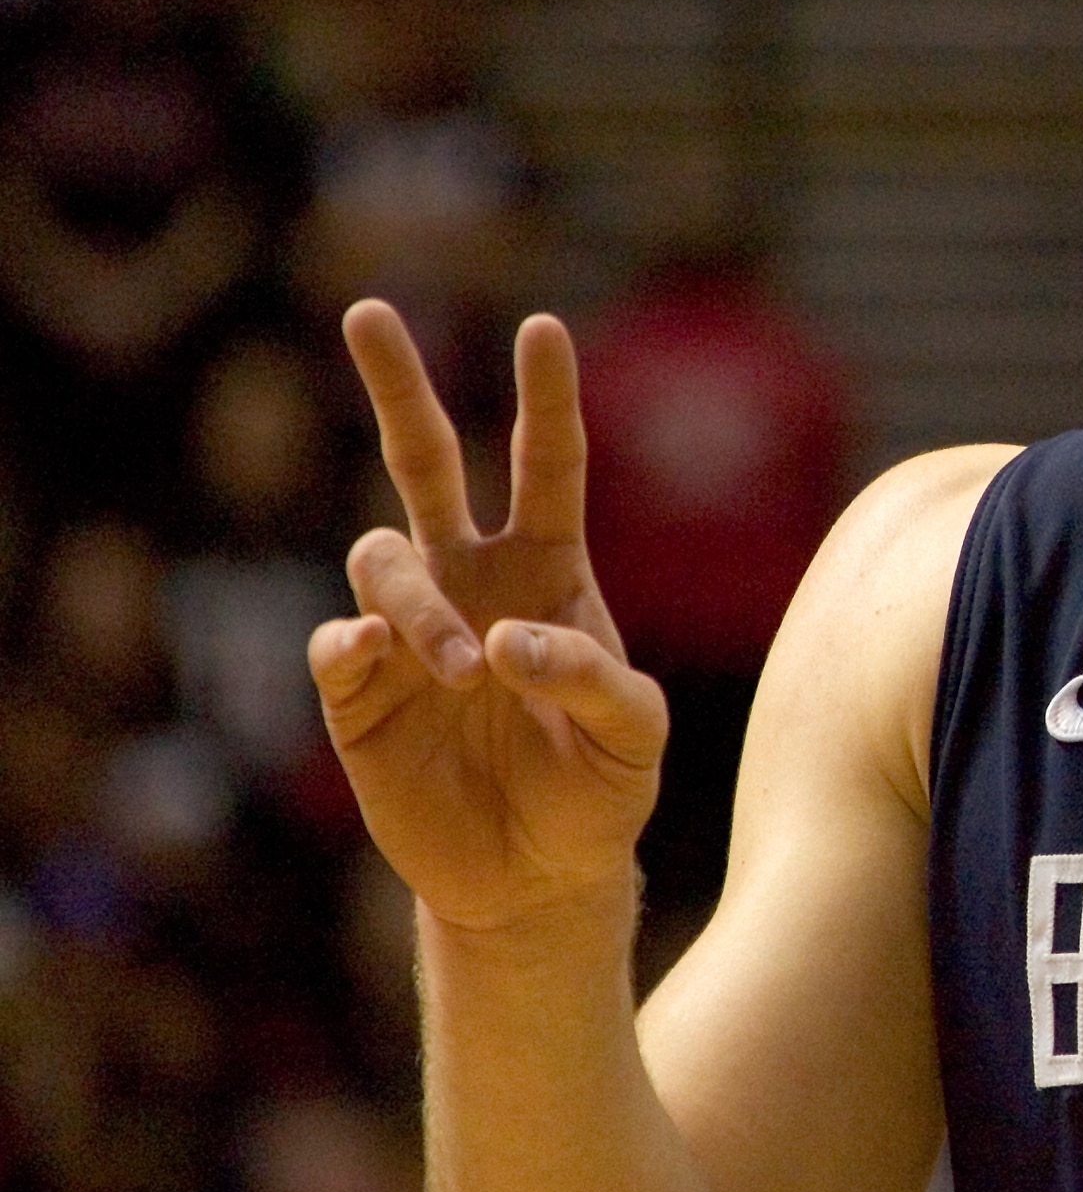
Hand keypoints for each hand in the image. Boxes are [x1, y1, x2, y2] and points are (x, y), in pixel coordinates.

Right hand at [309, 301, 667, 932]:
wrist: (538, 879)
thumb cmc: (600, 791)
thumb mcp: (636, 735)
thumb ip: (591, 679)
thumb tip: (501, 641)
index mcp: (552, 571)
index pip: (548, 464)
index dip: (546, 397)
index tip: (544, 326)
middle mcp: (472, 581)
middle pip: (426, 462)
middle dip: (398, 387)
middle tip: (369, 313)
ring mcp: (408, 632)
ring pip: (382, 557)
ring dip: (419, 601)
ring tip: (466, 668)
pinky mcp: (360, 695)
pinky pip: (337, 643)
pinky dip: (355, 641)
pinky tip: (378, 655)